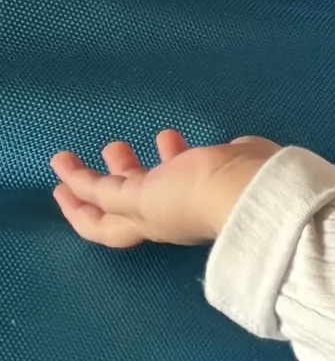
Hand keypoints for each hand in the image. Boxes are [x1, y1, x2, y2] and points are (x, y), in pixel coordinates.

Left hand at [51, 129, 275, 249]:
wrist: (253, 187)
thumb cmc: (191, 196)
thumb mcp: (139, 198)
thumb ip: (107, 192)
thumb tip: (77, 187)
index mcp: (143, 222)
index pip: (99, 225)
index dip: (74, 209)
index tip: (56, 184)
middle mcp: (162, 211)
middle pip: (121, 200)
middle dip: (99, 182)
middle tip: (82, 160)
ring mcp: (189, 191)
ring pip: (151, 179)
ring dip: (132, 164)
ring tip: (123, 142)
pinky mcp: (213, 170)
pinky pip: (183, 161)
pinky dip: (171, 150)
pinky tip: (171, 136)